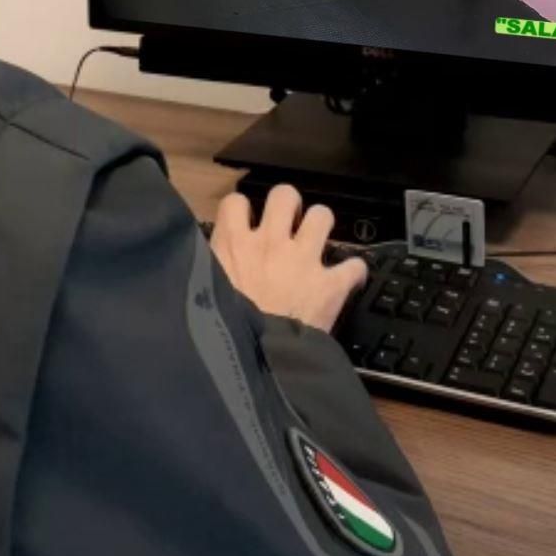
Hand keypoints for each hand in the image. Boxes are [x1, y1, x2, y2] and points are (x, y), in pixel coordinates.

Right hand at [209, 184, 367, 330]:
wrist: (254, 360)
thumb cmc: (221, 329)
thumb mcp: (203, 291)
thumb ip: (208, 271)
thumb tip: (202, 266)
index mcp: (233, 244)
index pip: (236, 202)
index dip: (242, 211)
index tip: (245, 223)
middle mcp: (270, 242)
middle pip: (284, 195)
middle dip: (289, 206)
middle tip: (287, 224)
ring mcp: (303, 260)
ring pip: (322, 216)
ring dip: (321, 226)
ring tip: (317, 240)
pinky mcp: (330, 285)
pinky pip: (353, 265)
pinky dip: (353, 272)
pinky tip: (347, 280)